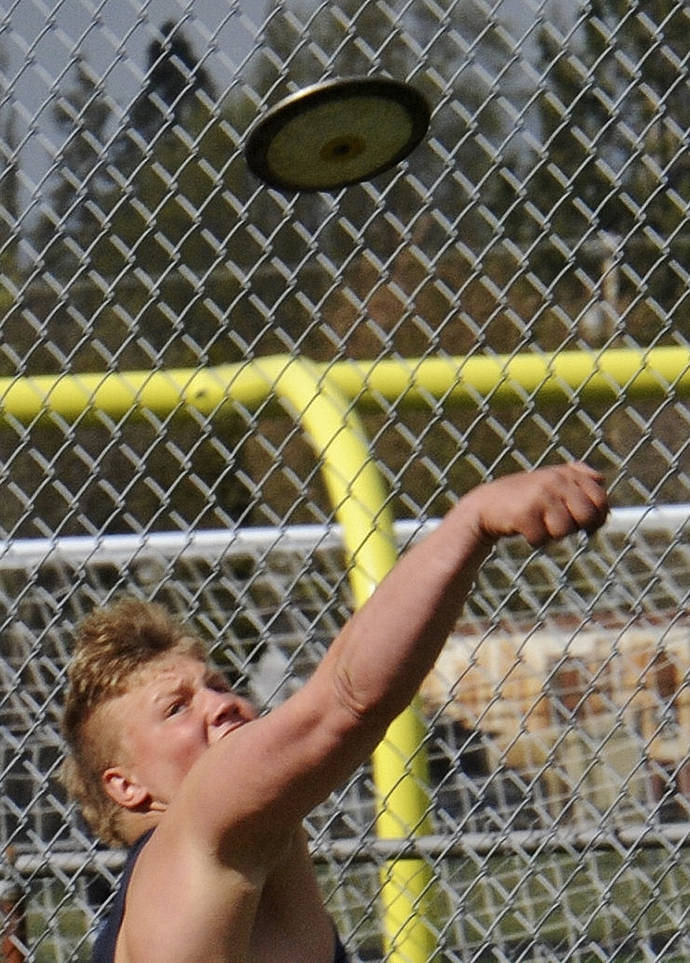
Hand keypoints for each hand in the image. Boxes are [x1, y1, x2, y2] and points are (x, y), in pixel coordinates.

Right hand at [467, 462, 608, 546]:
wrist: (486, 505)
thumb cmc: (525, 498)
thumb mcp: (552, 481)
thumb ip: (578, 477)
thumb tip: (602, 480)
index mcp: (565, 473)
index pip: (600, 497)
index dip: (599, 516)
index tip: (588, 526)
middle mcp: (554, 480)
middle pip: (587, 515)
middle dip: (576, 527)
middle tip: (559, 526)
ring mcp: (539, 495)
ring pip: (565, 530)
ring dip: (552, 535)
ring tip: (538, 524)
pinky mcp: (524, 513)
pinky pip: (542, 539)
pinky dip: (535, 541)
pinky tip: (524, 529)